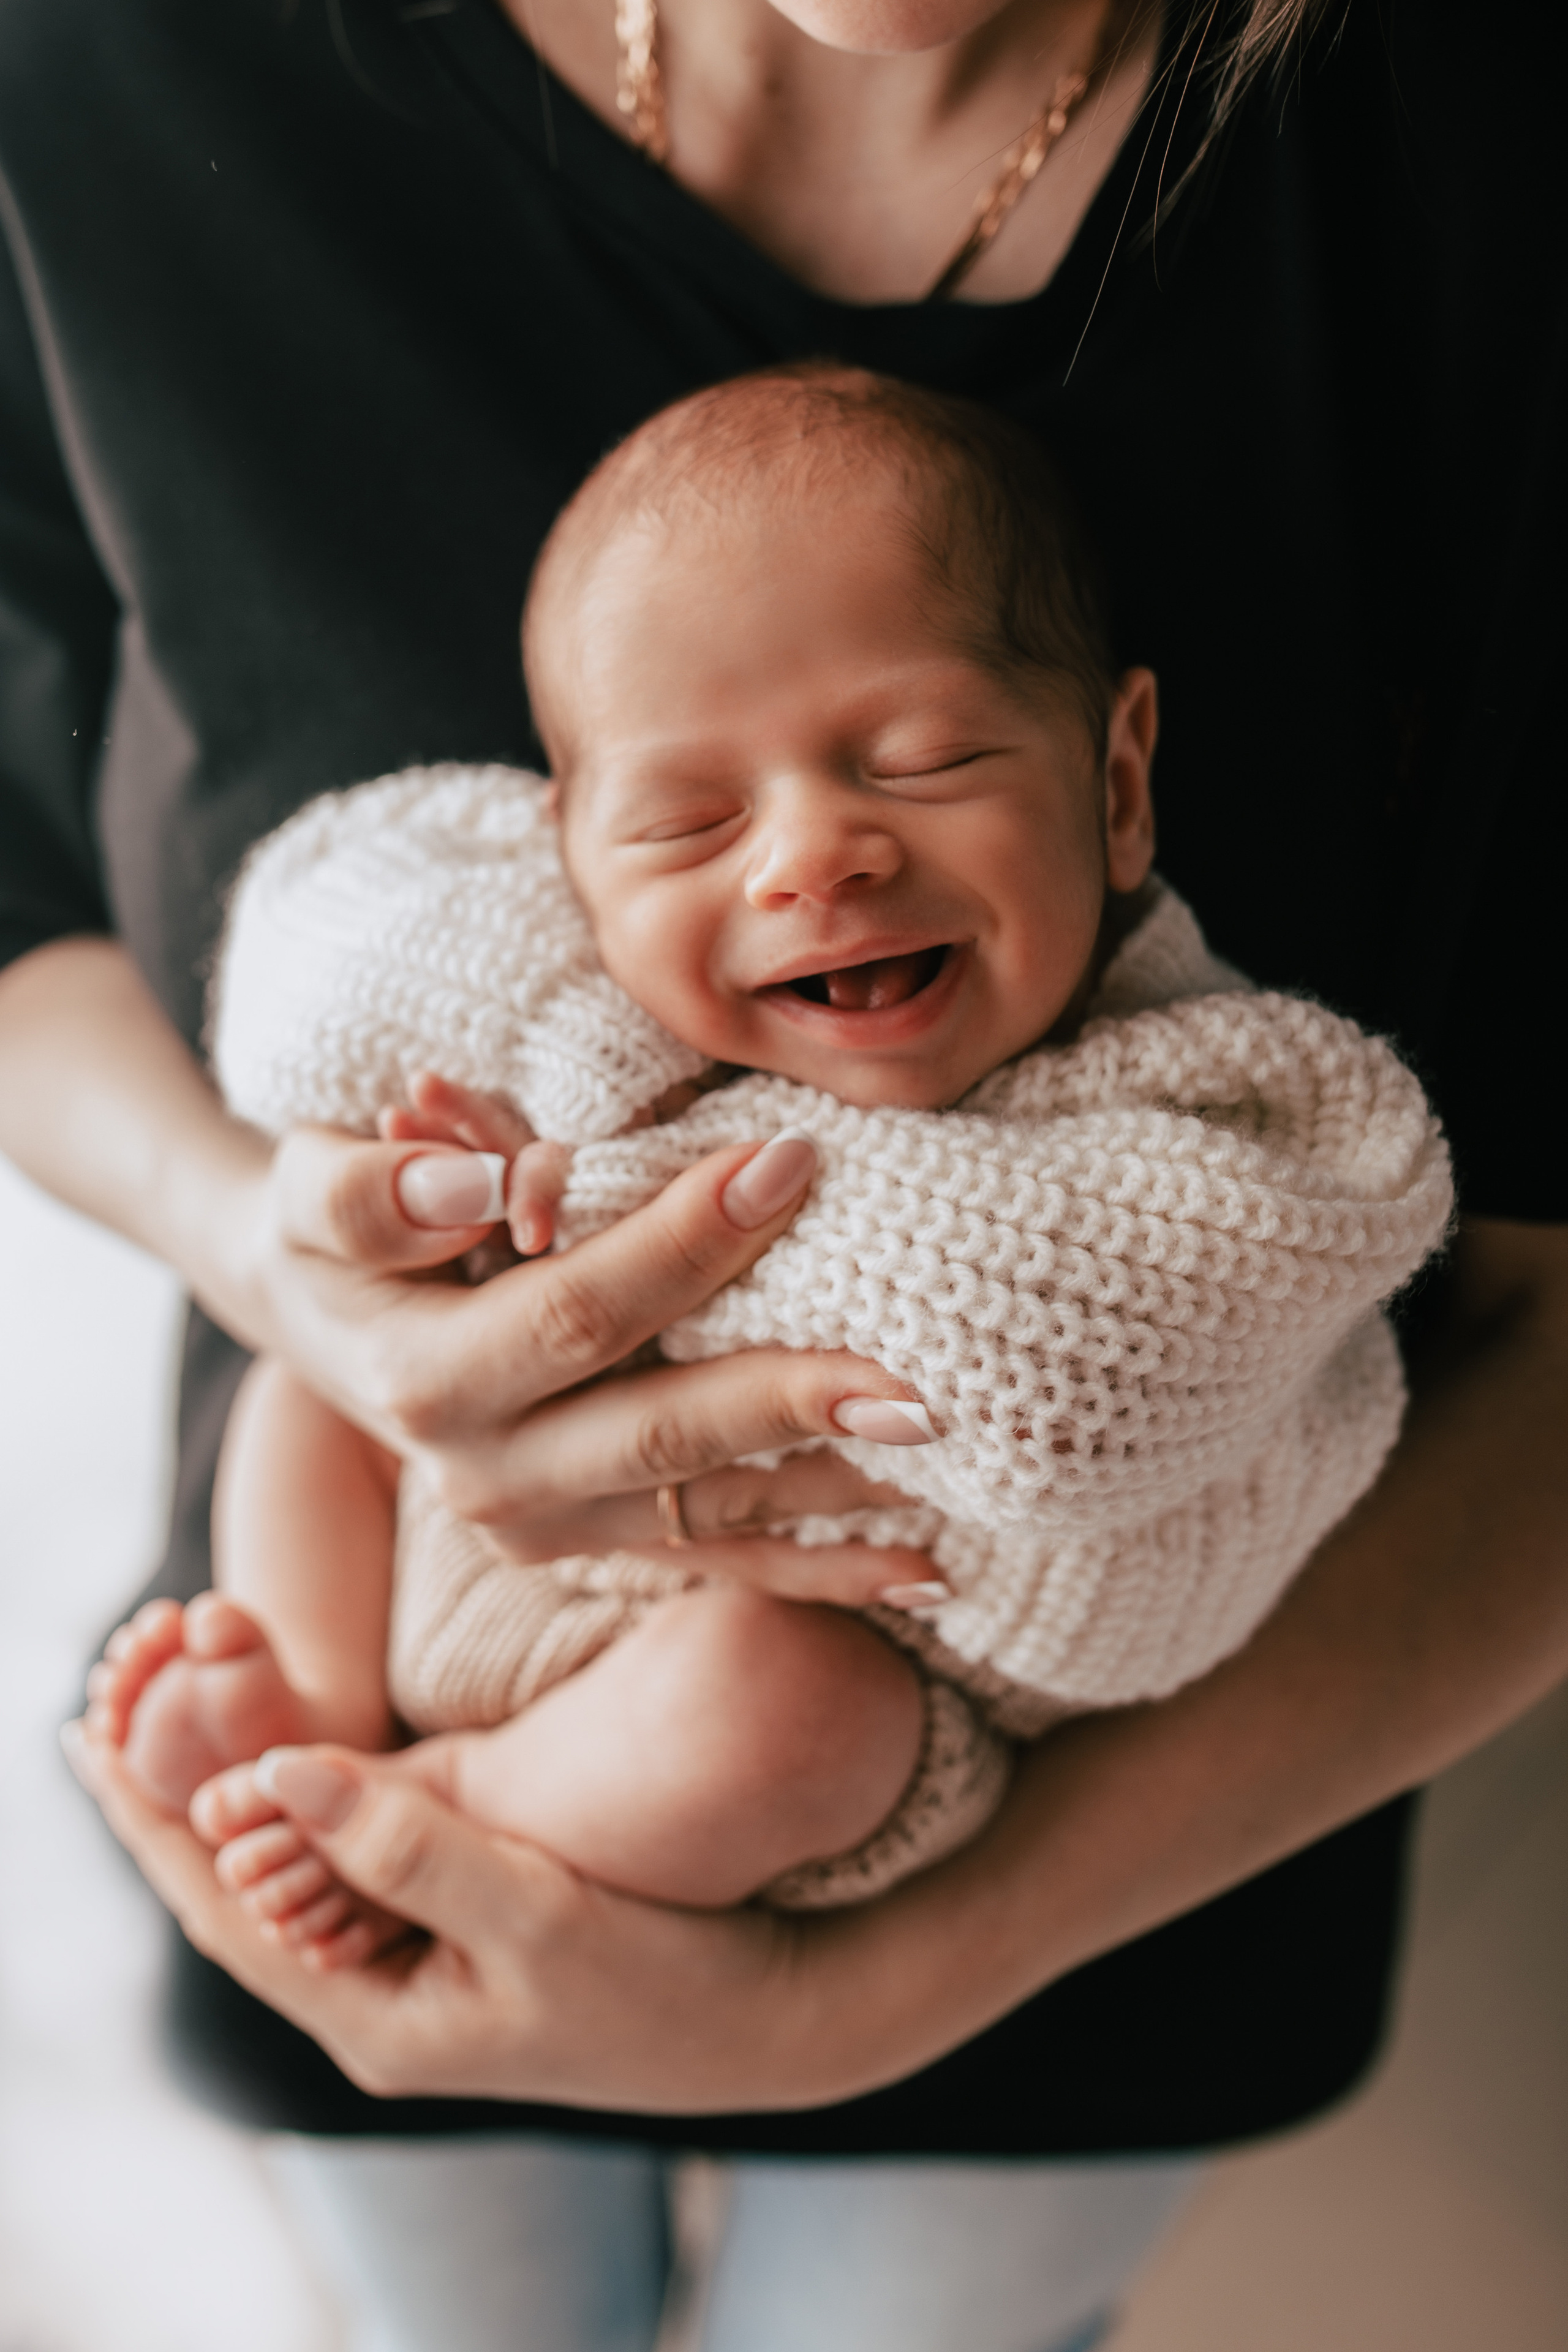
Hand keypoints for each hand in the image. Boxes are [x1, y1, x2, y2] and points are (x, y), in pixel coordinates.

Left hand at [64, 1723, 846, 2110]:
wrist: (771, 2021)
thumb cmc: (663, 1981)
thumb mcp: (536, 1915)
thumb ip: (408, 1846)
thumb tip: (276, 1769)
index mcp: (377, 2017)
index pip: (224, 1911)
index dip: (151, 1824)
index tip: (90, 1736)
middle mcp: (382, 2005)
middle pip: (242, 1899)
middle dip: (173, 1812)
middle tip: (105, 1716)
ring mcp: (424, 1977)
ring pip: (297, 1883)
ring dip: (238, 1808)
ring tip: (177, 1731)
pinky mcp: (468, 1943)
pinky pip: (358, 1873)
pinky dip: (315, 1813)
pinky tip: (298, 1773)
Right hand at [248, 1098, 943, 1582]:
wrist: (328, 1317)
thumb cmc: (342, 1229)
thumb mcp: (314, 1186)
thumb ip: (377, 1191)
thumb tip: (487, 1189)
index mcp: (426, 1384)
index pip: (581, 1311)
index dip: (686, 1240)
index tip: (794, 1164)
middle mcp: (489, 1482)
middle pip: (664, 1433)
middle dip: (794, 1397)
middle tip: (915, 1375)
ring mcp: (551, 1530)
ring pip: (715, 1511)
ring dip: (838, 1489)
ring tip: (953, 1455)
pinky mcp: (602, 1545)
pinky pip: (728, 1566)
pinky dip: (828, 1570)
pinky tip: (933, 1566)